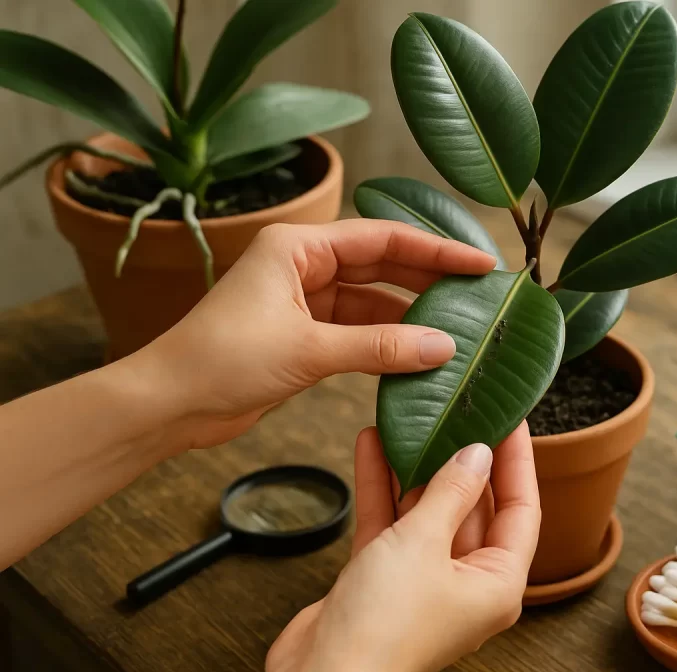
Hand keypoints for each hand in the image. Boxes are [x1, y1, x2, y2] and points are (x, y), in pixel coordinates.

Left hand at [136, 219, 496, 448]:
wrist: (170, 404)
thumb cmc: (223, 360)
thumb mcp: (309, 350)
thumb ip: (380, 347)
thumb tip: (444, 347)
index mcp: (298, 247)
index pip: (382, 239)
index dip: (435, 249)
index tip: (480, 262)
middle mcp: (303, 265)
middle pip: (382, 264)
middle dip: (429, 278)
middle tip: (481, 293)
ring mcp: (304, 301)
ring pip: (373, 301)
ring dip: (410, 316)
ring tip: (460, 327)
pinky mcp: (304, 336)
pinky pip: (359, 331)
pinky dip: (388, 343)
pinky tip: (421, 354)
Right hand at [265, 422, 540, 671]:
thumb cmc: (382, 630)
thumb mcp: (423, 544)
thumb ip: (451, 492)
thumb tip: (477, 455)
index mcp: (497, 583)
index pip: (521, 509)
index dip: (516, 461)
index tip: (510, 419)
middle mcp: (465, 583)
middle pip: (473, 507)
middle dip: (461, 459)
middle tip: (459, 413)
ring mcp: (423, 580)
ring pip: (427, 511)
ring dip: (415, 467)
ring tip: (412, 421)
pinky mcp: (383, 579)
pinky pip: (391, 524)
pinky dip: (382, 488)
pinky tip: (373, 447)